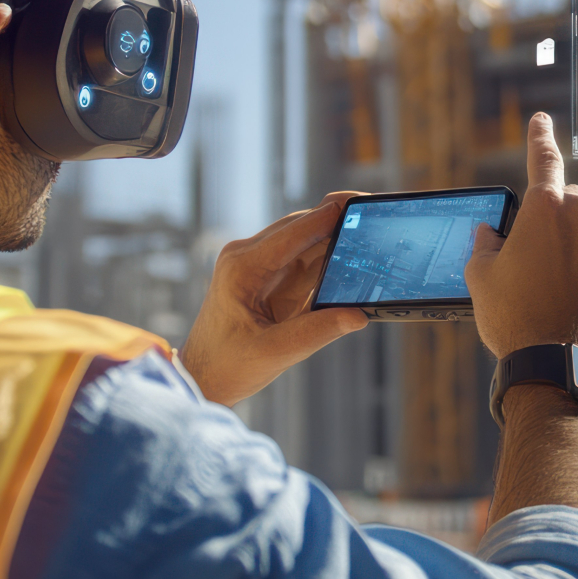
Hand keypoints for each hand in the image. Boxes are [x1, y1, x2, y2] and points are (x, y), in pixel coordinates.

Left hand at [181, 192, 368, 405]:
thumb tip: (358, 316)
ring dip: (336, 237)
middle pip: (302, 227)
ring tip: (372, 234)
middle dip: (337, 219)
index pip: (292, 232)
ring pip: (306, 239)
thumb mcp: (273, 353)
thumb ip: (316, 333)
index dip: (326, 216)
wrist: (203, 376)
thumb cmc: (226, 365)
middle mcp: (248, 257)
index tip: (357, 202)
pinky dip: (329, 257)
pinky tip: (354, 258)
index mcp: (242, 268)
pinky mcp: (269, 276)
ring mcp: (258, 264)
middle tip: (373, 213)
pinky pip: (305, 258)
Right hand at [465, 113, 577, 360]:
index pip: (542, 158)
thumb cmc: (514, 320)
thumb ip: (485, 244)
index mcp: (543, 208)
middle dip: (556, 224)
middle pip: (569, 204)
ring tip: (563, 292)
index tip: (540, 118)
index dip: (539, 136)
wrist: (558, 366)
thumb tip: (491, 232)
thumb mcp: (481, 279)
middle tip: (539, 265)